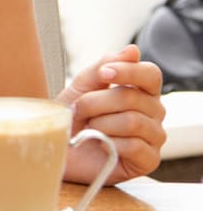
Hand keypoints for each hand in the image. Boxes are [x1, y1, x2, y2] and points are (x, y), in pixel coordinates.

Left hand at [58, 44, 165, 183]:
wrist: (57, 146)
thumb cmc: (72, 116)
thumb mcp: (82, 85)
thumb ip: (105, 66)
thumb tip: (133, 50)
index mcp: (141, 91)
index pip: (151, 74)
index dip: (128, 71)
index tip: (104, 75)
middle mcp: (153, 112)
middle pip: (134, 98)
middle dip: (96, 102)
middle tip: (78, 110)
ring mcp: (154, 136)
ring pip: (133, 121)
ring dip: (100, 124)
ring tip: (89, 128)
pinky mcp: (149, 160)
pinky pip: (134, 146)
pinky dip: (109, 143)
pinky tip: (101, 144)